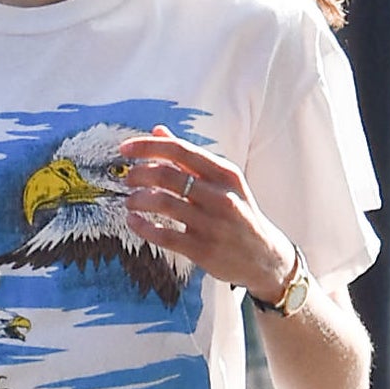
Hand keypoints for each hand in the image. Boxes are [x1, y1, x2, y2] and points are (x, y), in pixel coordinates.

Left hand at [120, 126, 294, 299]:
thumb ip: (189, 157)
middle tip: (127, 178)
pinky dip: (142, 226)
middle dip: (139, 174)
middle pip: (168, 175)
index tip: (124, 149)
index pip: (181, 150)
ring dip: (137, 199)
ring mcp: (212, 223)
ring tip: (130, 201)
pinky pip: (163, 235)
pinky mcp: (202, 249)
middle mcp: (221, 195)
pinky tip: (133, 221)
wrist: (264, 257)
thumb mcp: (222, 181)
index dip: (148, 147)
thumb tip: (158, 131)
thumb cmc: (237, 213)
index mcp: (226, 173)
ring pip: (163, 203)